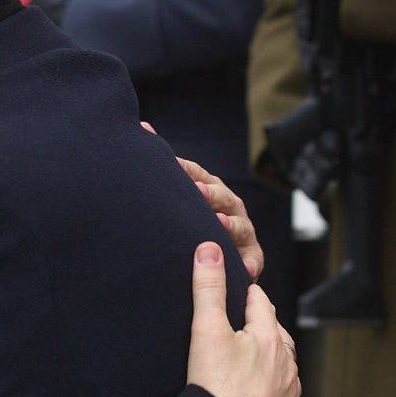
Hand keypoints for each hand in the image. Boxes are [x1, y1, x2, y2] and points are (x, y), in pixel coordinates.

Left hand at [177, 153, 263, 279]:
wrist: (216, 255)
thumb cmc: (192, 220)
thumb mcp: (180, 195)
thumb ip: (166, 168)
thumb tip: (142, 126)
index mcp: (211, 189)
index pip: (197, 175)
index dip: (186, 171)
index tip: (172, 165)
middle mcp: (229, 206)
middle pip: (221, 197)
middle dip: (210, 194)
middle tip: (196, 191)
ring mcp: (243, 230)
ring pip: (239, 226)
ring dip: (230, 225)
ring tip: (219, 224)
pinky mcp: (252, 257)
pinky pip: (253, 261)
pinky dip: (250, 265)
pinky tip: (245, 270)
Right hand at [185, 243, 298, 396]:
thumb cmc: (215, 386)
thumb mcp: (206, 331)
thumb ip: (208, 288)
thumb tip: (209, 247)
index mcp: (270, 339)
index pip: (262, 305)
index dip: (248, 297)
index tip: (241, 293)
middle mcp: (287, 367)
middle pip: (277, 338)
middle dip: (263, 331)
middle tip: (243, 329)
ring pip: (283, 373)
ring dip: (271, 366)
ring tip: (252, 366)